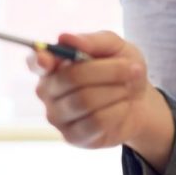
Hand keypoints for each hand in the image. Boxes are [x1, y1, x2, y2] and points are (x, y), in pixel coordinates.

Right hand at [29, 31, 173, 170]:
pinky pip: (96, 122)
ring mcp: (57, 116)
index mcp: (53, 65)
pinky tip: (123, 106)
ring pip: (86, 100)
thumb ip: (92, 41)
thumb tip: (64, 38)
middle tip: (133, 68)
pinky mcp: (72, 136)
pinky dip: (119, 110)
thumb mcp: (116, 47)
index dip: (38, 61)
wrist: (141, 102)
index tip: (47, 60)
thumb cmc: (122, 70)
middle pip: (72, 78)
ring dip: (117, 91)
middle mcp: (48, 91)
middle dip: (110, 71)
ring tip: (128, 88)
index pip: (35, 62)